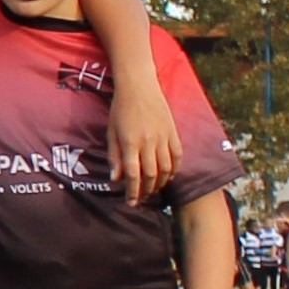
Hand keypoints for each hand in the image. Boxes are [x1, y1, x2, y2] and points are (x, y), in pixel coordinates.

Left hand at [105, 76, 181, 205]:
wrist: (139, 86)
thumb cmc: (120, 110)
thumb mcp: (111, 133)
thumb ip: (114, 156)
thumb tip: (115, 179)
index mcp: (130, 142)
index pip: (133, 174)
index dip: (132, 191)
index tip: (131, 202)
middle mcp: (148, 142)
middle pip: (151, 174)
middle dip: (147, 190)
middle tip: (142, 198)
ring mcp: (163, 136)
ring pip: (166, 167)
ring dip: (161, 182)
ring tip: (154, 189)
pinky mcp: (173, 131)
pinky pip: (178, 155)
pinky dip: (175, 168)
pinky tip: (169, 176)